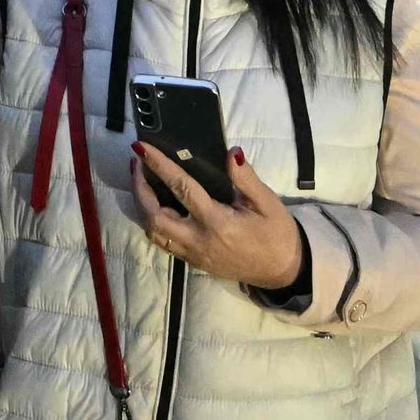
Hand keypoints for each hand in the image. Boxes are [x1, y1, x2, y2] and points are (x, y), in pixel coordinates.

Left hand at [132, 140, 312, 291]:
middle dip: (140, 189)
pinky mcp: (193, 261)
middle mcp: (199, 240)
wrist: (282, 271)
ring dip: (142, 206)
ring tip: (141, 181)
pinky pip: (164, 242)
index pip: (181, 188)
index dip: (159, 166)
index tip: (142, 148)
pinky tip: (154, 205)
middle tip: (137, 164)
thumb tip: (231, 152)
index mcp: (217, 222)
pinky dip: (153, 222)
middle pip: (155, 216)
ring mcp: (193, 254)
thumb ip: (246, 178)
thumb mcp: (267, 202)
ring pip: (154, 232)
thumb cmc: (276, 234)